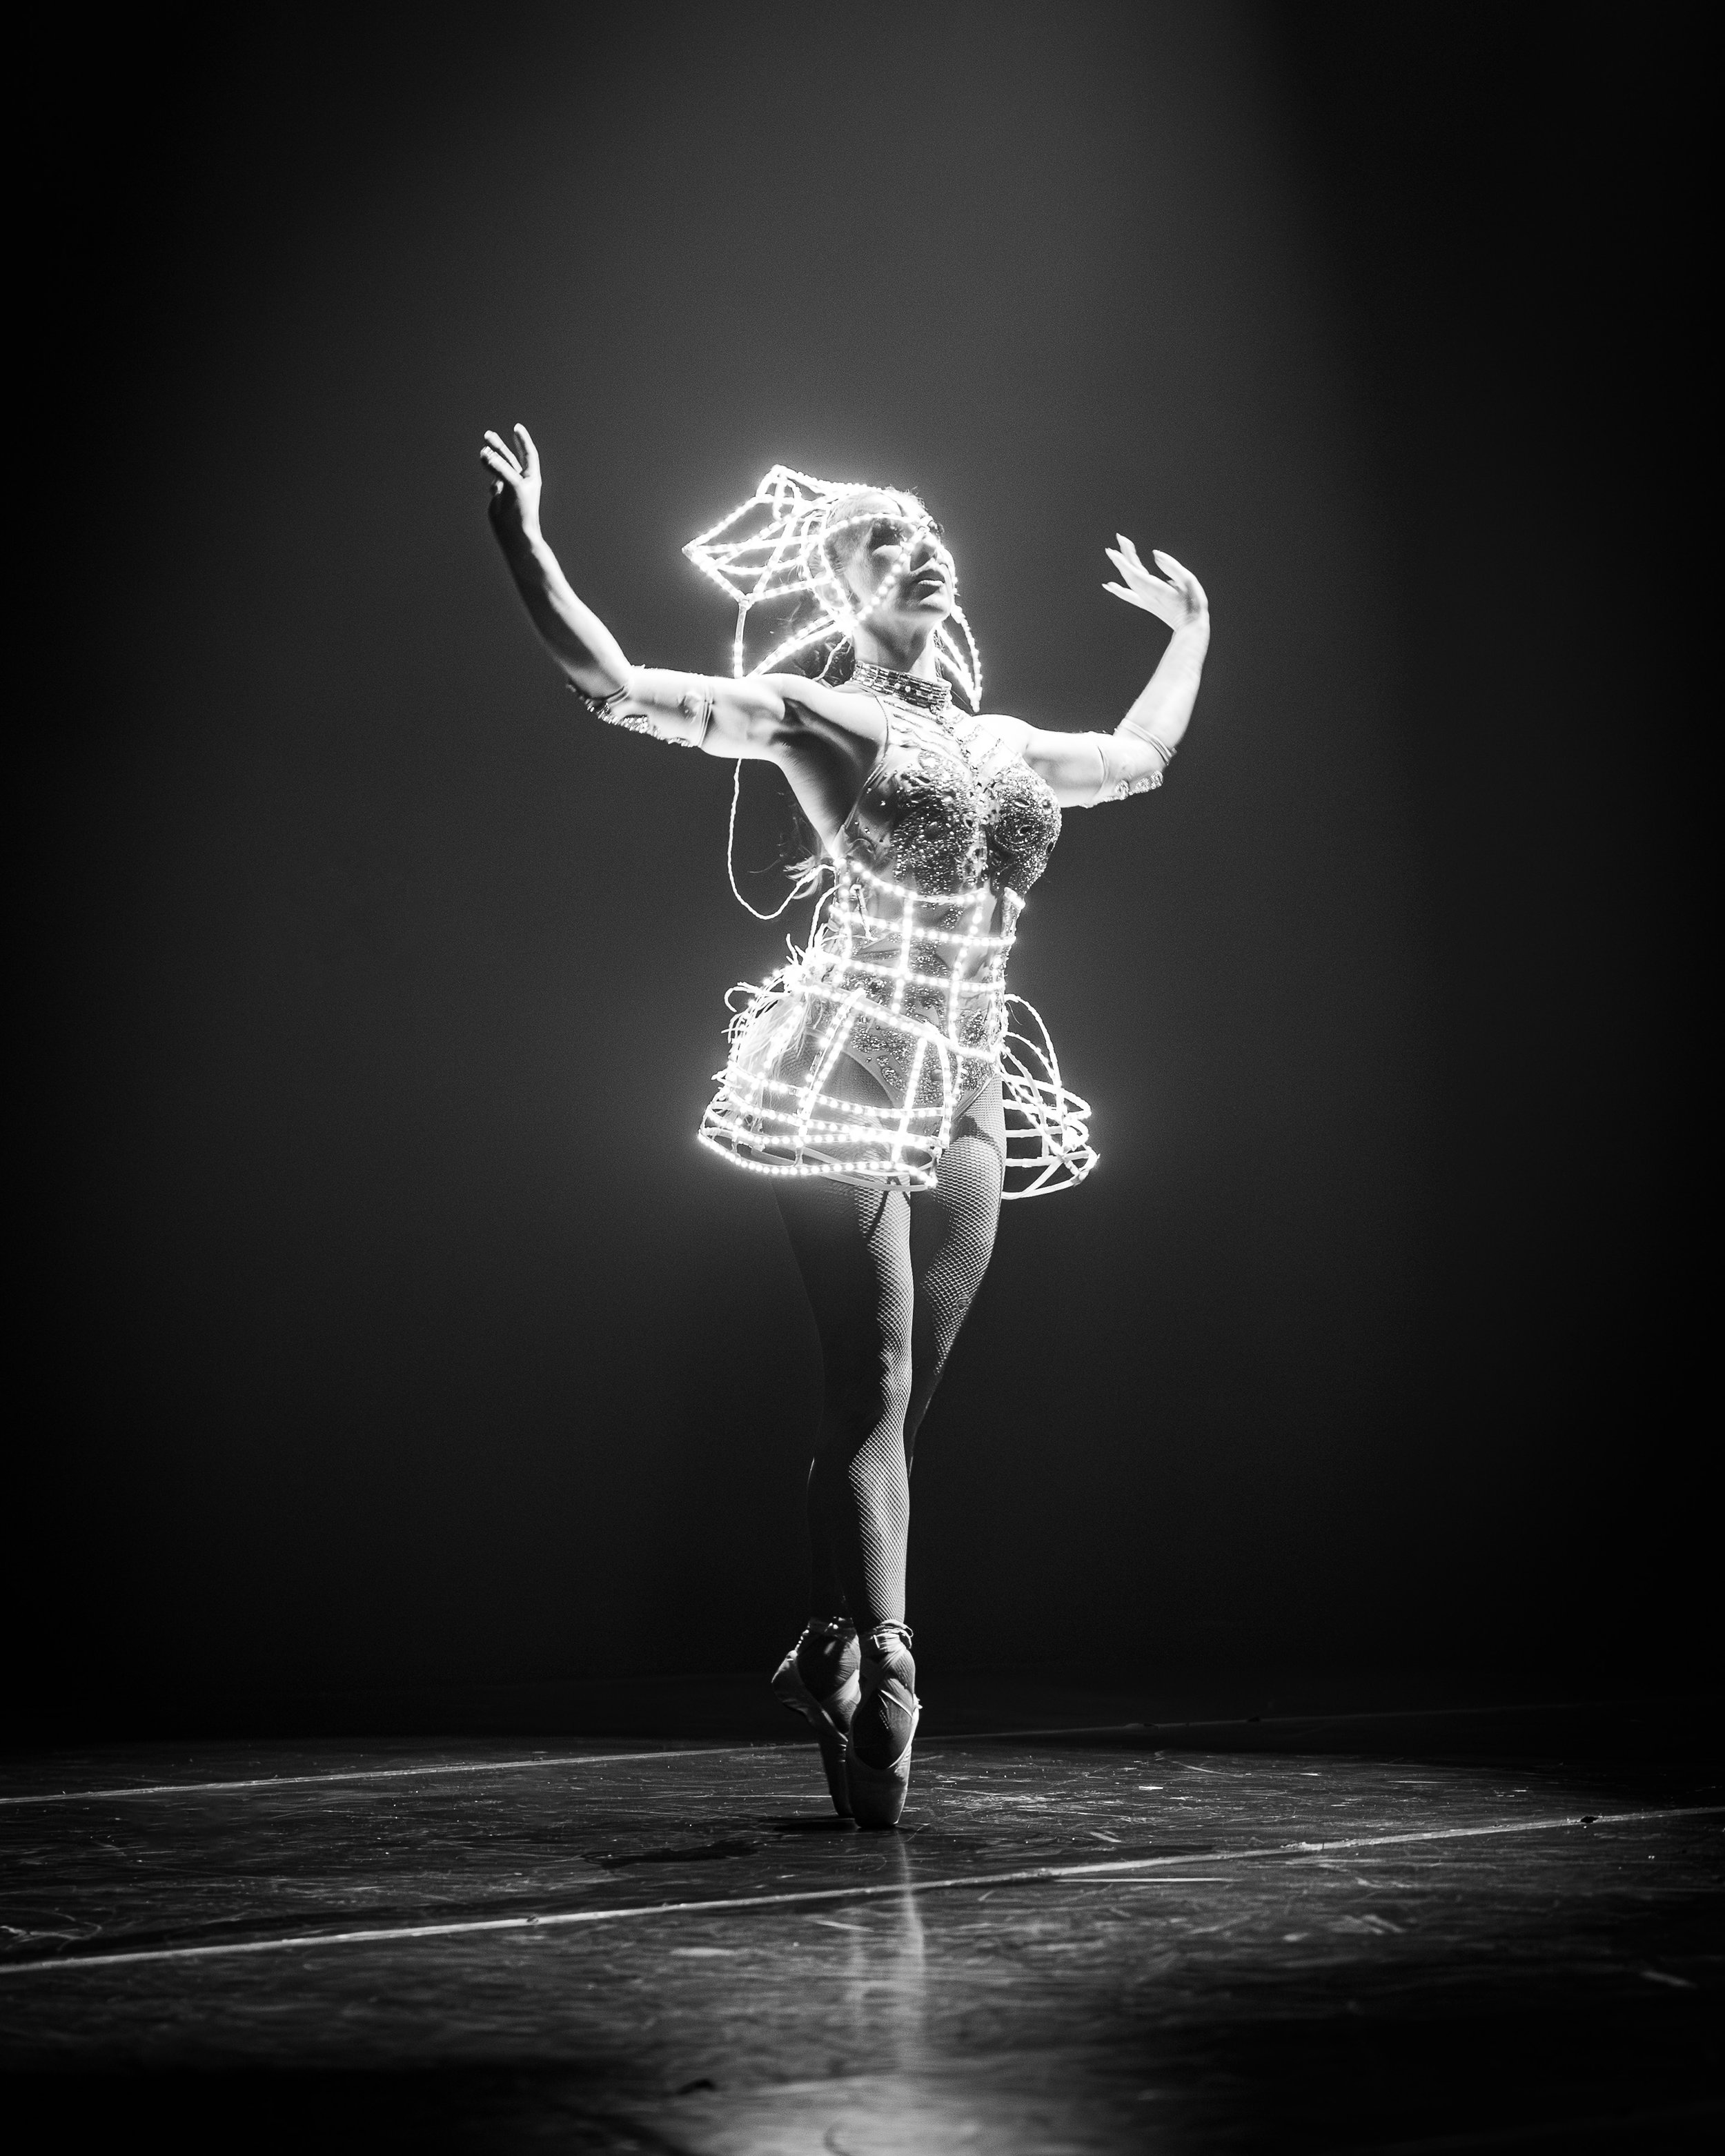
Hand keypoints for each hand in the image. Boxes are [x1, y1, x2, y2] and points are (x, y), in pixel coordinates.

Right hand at [480, 423, 542, 543]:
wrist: (515, 533)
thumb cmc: (520, 510)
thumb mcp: (512, 484)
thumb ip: (499, 467)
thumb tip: (485, 453)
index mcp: (530, 477)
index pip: (528, 454)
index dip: (522, 440)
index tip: (516, 427)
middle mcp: (520, 481)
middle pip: (509, 458)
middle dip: (499, 446)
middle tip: (488, 435)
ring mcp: (509, 488)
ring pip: (498, 469)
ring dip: (490, 459)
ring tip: (482, 449)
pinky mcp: (499, 496)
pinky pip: (493, 482)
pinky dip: (490, 479)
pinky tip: (493, 490)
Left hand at [1103, 536, 1207, 630]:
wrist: (1190, 629)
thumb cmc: (1193, 604)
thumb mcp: (1189, 581)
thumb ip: (1172, 566)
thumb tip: (1155, 554)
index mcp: (1156, 588)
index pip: (1134, 573)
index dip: (1124, 561)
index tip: (1114, 550)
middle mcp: (1147, 594)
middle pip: (1130, 573)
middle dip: (1123, 556)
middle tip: (1119, 537)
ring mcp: (1145, 600)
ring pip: (1128, 581)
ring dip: (1121, 565)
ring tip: (1113, 552)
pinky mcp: (1147, 603)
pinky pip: (1128, 595)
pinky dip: (1117, 589)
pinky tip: (1108, 585)